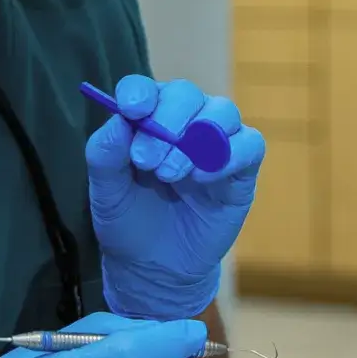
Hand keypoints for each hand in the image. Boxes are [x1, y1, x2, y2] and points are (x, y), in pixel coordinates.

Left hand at [86, 75, 267, 320]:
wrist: (156, 268)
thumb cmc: (129, 222)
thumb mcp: (105, 193)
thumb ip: (105, 155)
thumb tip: (119, 119)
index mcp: (147, 120)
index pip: (146, 89)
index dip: (140, 92)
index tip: (131, 109)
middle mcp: (184, 123)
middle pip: (186, 94)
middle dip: (167, 122)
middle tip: (147, 161)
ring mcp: (216, 145)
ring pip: (222, 112)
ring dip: (196, 139)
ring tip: (171, 175)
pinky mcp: (242, 171)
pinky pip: (250, 145)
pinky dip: (229, 154)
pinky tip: (201, 179)